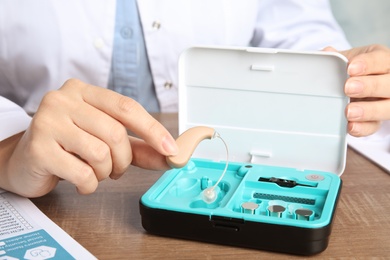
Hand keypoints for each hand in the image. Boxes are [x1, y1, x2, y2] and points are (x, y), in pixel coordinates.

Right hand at [0, 79, 177, 196]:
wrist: (24, 162)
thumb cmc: (69, 148)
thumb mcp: (105, 142)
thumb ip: (139, 147)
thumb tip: (173, 154)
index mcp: (84, 91)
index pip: (127, 107)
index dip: (153, 130)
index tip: (171, 150)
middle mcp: (64, 99)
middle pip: (116, 133)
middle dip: (123, 160)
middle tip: (114, 169)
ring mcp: (48, 120)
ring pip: (100, 153)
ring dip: (105, 173)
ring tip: (93, 172)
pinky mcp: (38, 147)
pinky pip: (82, 173)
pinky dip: (89, 185)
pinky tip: (79, 181)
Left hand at [325, 45, 389, 136]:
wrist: (354, 85)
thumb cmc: (353, 69)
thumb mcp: (347, 58)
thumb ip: (337, 56)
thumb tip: (327, 53)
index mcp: (383, 60)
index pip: (381, 60)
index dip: (368, 64)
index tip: (351, 68)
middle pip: (389, 84)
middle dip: (370, 86)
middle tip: (348, 88)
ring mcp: (387, 102)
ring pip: (388, 107)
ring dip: (369, 110)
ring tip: (349, 111)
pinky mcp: (378, 120)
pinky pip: (375, 126)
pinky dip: (363, 127)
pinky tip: (351, 127)